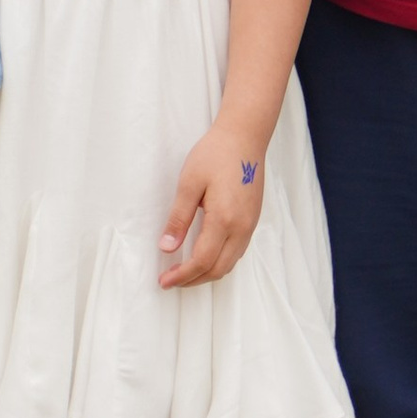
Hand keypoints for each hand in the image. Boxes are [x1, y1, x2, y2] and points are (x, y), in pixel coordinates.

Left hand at [158, 116, 270, 287]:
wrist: (245, 137)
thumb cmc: (215, 154)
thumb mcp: (189, 183)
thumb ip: (179, 219)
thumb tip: (167, 248)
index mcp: (224, 219)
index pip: (201, 261)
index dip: (182, 275)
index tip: (164, 281)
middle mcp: (241, 227)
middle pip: (218, 269)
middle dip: (193, 280)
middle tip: (170, 281)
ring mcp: (250, 225)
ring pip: (230, 263)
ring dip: (207, 273)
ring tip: (185, 273)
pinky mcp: (252, 219)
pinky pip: (237, 252)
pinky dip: (219, 262)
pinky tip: (204, 256)